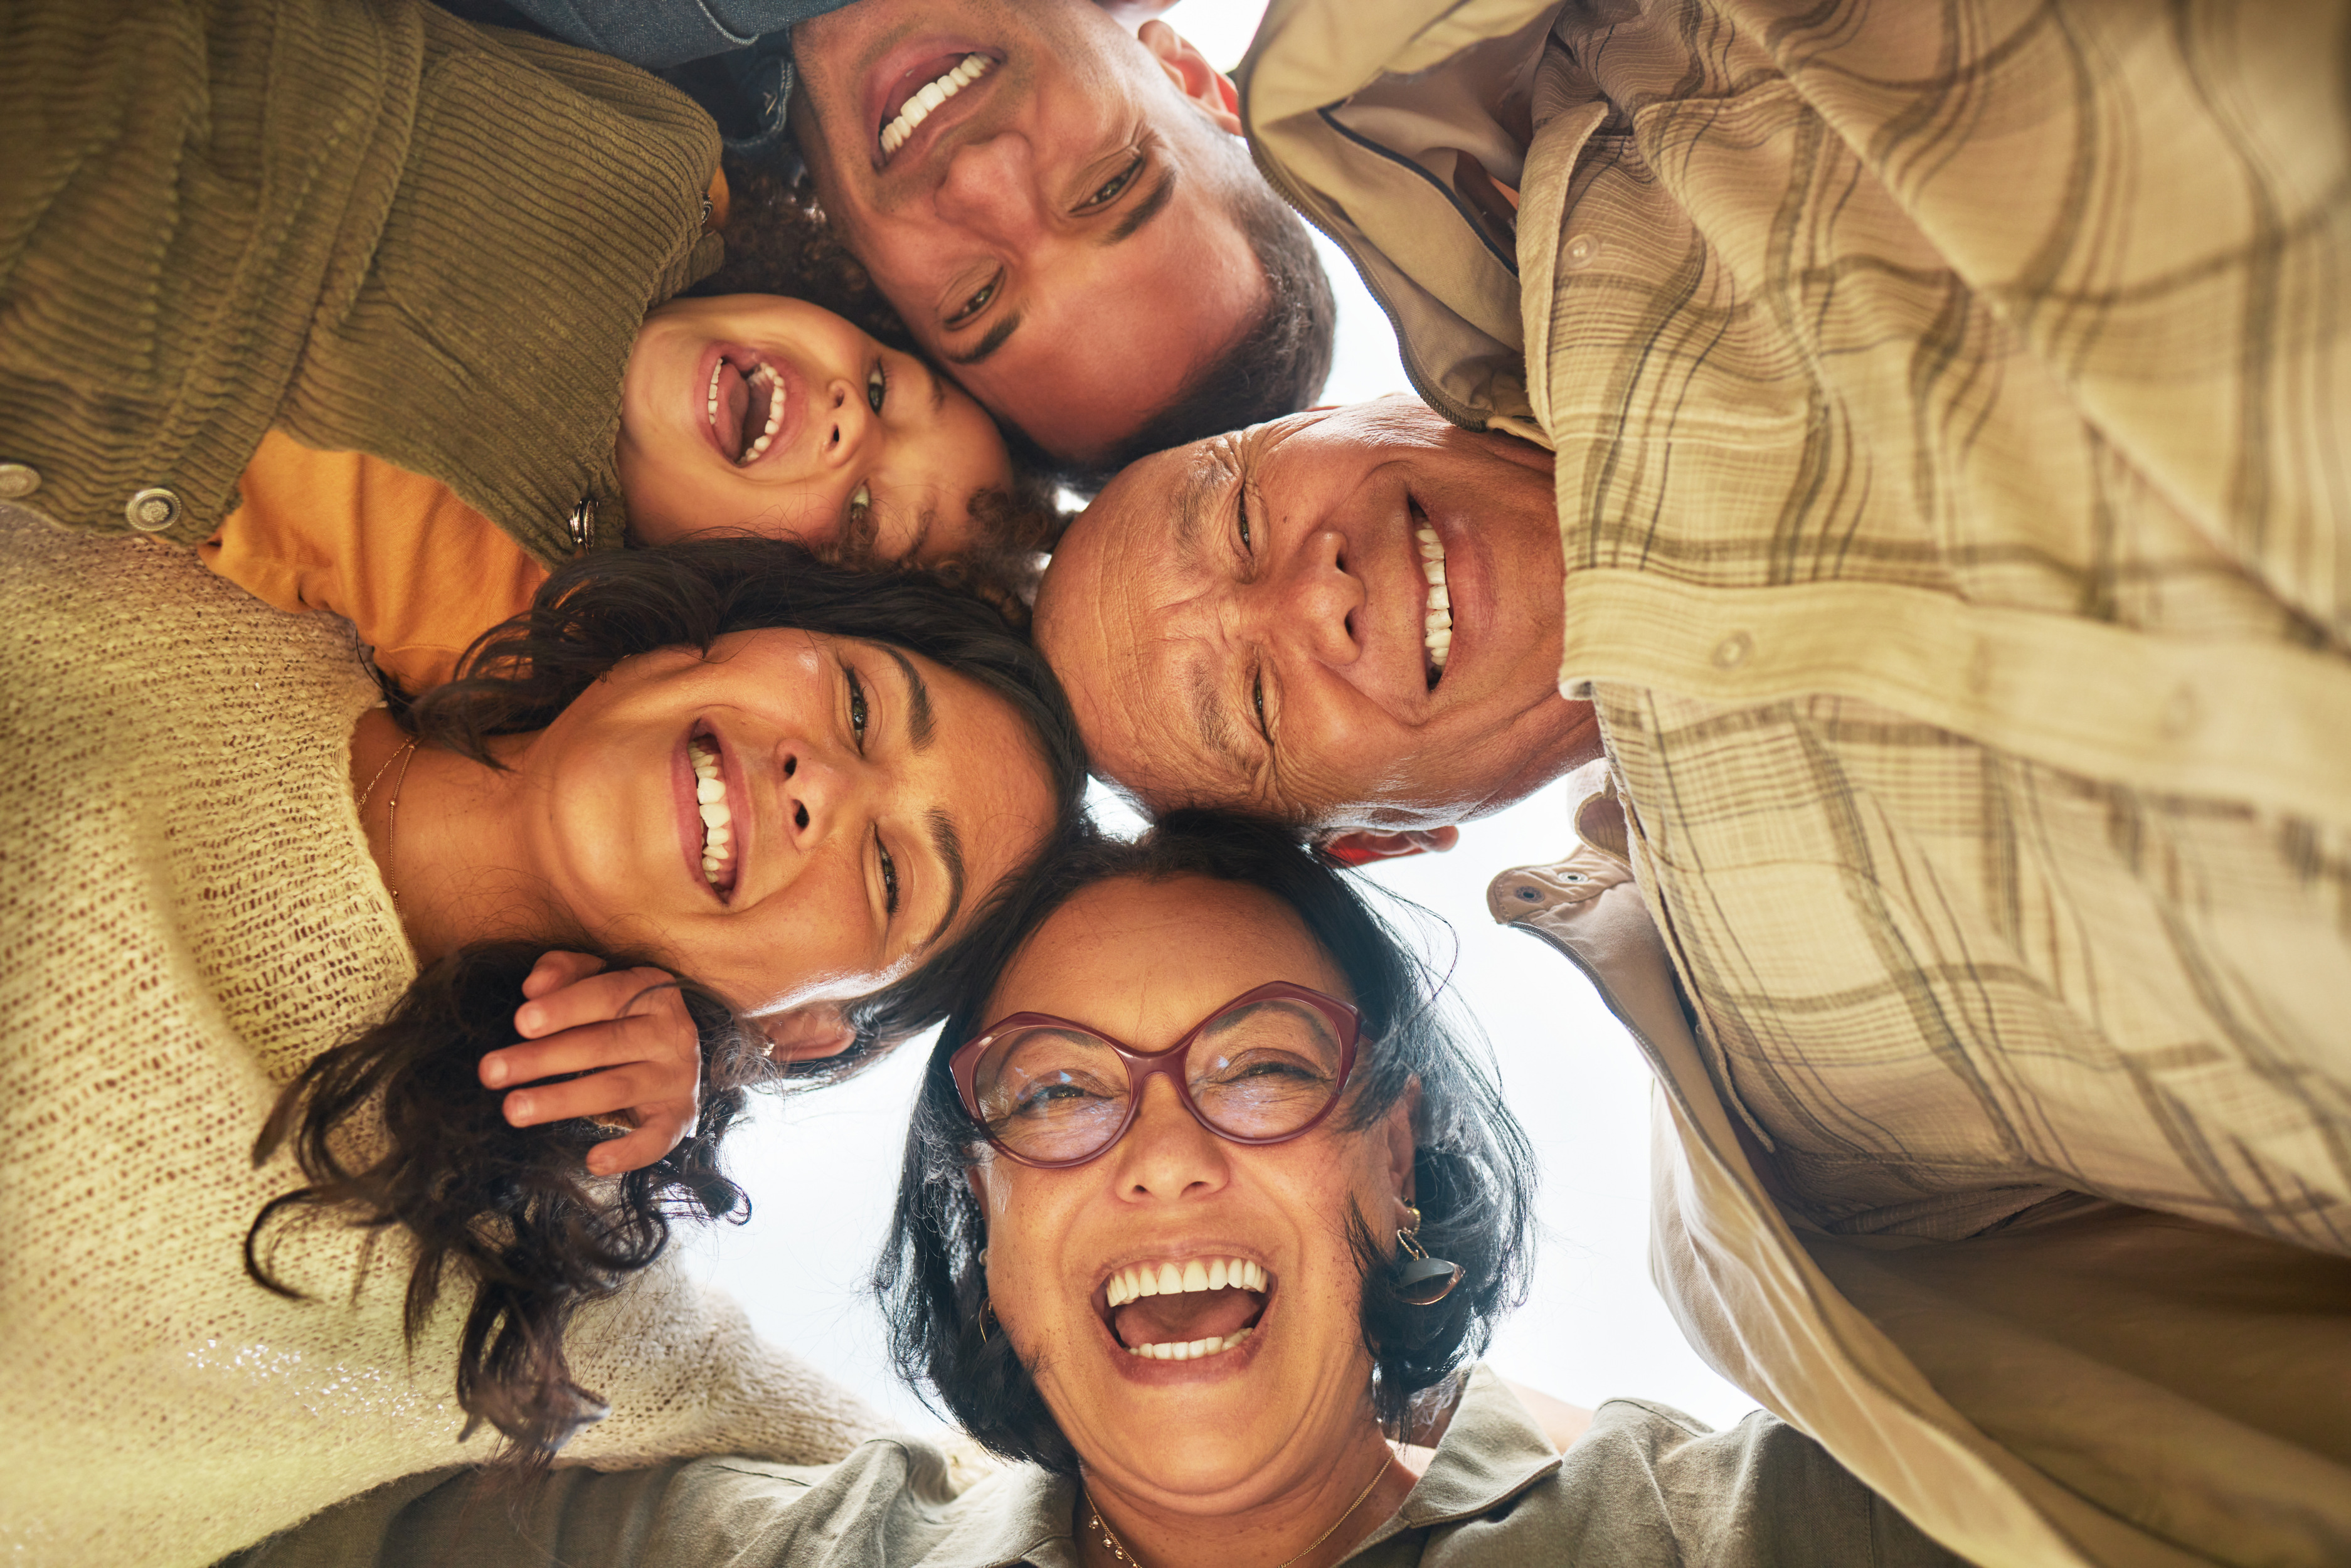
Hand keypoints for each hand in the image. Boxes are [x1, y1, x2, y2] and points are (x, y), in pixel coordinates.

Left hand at [479, 952, 702, 1175]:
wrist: (673, 1053)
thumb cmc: (618, 1012)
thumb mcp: (595, 980)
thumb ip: (565, 971)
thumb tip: (533, 986)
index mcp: (653, 990)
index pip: (608, 994)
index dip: (564, 1007)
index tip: (520, 1022)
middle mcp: (673, 1032)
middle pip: (605, 1044)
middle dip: (543, 1058)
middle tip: (491, 1072)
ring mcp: (678, 1077)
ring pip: (617, 1088)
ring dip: (562, 1100)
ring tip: (514, 1110)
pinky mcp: (678, 1116)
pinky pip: (657, 1138)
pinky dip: (630, 1152)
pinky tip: (594, 1161)